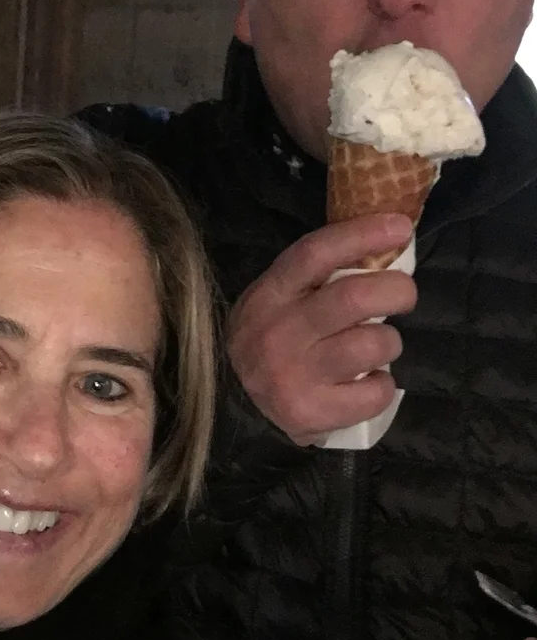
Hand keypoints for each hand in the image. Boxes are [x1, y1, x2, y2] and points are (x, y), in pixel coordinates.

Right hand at [227, 214, 416, 444]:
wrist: (234, 403)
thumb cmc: (270, 339)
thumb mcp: (277, 299)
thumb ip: (316, 278)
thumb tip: (380, 248)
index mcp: (271, 295)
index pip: (316, 254)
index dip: (361, 235)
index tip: (399, 227)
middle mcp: (279, 332)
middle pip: (354, 298)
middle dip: (396, 290)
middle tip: (404, 296)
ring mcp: (293, 375)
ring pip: (372, 345)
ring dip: (389, 342)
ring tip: (377, 347)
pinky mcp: (311, 412)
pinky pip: (376, 392)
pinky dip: (383, 386)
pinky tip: (368, 383)